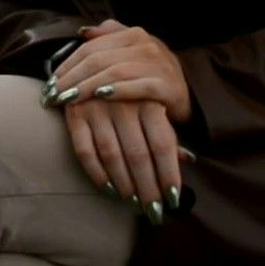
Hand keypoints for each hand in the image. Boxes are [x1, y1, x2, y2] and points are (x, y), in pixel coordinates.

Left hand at [47, 19, 193, 124]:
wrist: (188, 94)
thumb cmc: (152, 74)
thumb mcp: (132, 51)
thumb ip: (110, 37)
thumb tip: (83, 32)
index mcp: (132, 34)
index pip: (91, 47)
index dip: (67, 64)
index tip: (50, 82)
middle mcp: (145, 44)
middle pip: (98, 59)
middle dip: (71, 78)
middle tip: (53, 95)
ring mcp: (157, 63)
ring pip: (114, 72)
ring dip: (87, 86)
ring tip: (68, 99)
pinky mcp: (167, 85)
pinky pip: (138, 86)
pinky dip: (118, 90)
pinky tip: (101, 97)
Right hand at [61, 97, 189, 223]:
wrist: (96, 54)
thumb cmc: (135, 85)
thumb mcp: (156, 99)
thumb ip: (167, 130)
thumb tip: (189, 159)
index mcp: (149, 98)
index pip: (163, 145)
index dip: (169, 174)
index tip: (173, 199)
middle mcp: (124, 102)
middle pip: (139, 154)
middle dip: (148, 187)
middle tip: (154, 212)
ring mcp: (97, 107)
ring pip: (112, 155)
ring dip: (124, 184)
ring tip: (134, 202)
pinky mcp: (75, 113)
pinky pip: (84, 150)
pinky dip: (97, 173)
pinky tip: (109, 187)